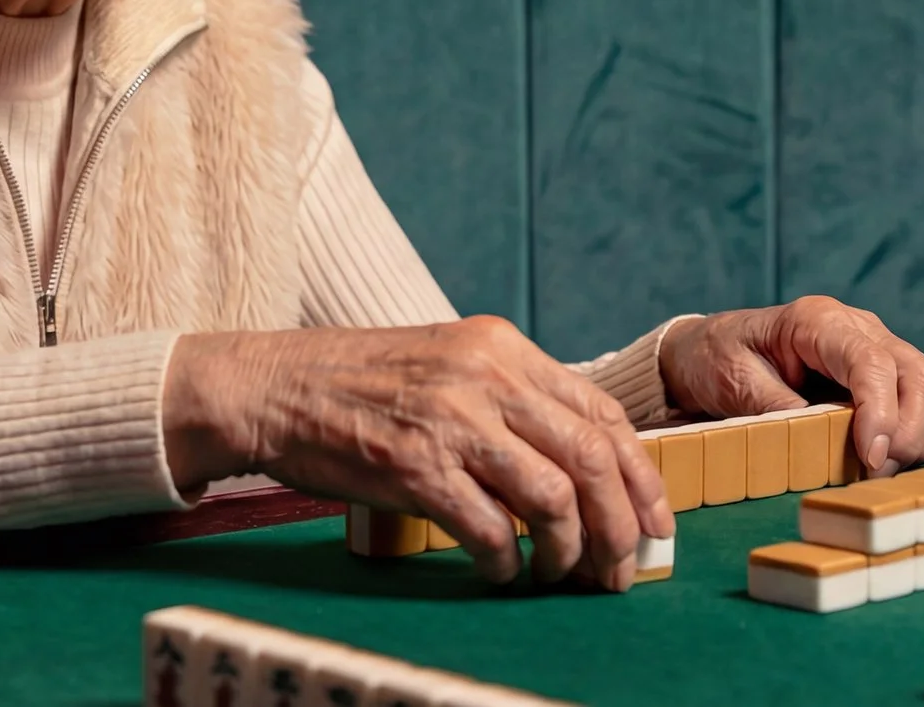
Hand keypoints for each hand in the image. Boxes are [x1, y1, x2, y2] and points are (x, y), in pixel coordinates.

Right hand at [163, 317, 672, 590]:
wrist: (269, 386)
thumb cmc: (355, 384)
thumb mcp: (445, 364)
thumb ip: (507, 398)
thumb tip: (577, 465)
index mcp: (500, 347)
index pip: (600, 411)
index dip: (640, 473)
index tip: (654, 519)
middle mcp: (483, 377)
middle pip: (591, 457)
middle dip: (621, 524)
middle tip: (623, 568)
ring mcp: (449, 420)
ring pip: (553, 497)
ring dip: (571, 550)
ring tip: (563, 575)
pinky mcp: (412, 466)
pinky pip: (488, 528)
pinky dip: (506, 560)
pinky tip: (501, 570)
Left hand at [658, 296, 923, 477]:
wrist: (711, 351)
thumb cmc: (718, 360)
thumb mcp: (733, 381)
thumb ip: (776, 408)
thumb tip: (823, 441)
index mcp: (818, 321)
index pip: (872, 362)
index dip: (881, 413)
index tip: (872, 458)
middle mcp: (860, 328)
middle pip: (920, 376)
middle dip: (911, 432)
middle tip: (875, 472)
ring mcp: (881, 349)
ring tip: (881, 469)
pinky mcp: (890, 376)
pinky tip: (892, 458)